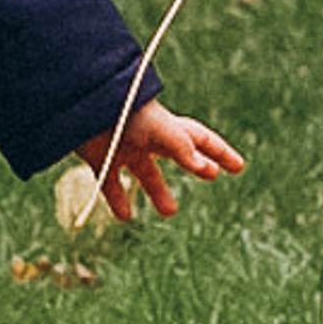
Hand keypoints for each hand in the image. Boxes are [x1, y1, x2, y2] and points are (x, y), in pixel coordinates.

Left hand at [75, 101, 243, 222]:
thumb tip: (210, 171)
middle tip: (215, 175)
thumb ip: (183, 150)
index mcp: (168, 127)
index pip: (202, 141)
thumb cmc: (125, 110)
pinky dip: (118, 200)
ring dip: (159, 192)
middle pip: (180, 154)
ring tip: (170, 212)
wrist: (84, 106)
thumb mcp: (160, 130)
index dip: (220, 154)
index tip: (238, 167)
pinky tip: (125, 217)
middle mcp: (150, 138)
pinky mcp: (103, 159)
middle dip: (199, 165)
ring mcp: (127, 147)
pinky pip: (112, 184)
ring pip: (147, 173)